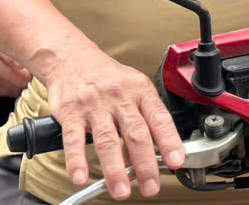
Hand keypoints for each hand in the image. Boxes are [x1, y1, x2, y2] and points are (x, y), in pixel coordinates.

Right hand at [0, 16, 32, 97]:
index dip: (16, 59)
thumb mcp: (6, 10)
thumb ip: (19, 21)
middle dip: (12, 76)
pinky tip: (8, 90)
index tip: (30, 68)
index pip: (1, 46)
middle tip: (27, 82)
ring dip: (5, 83)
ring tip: (20, 89)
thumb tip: (43, 27)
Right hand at [41, 42, 185, 199]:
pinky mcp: (72, 112)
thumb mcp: (135, 87)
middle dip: (145, 164)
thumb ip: (146, 116)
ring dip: (115, 169)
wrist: (73, 59)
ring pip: (108, 140)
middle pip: (136, 133)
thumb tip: (161, 150)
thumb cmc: (109, 77)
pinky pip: (74, 139)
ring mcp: (95, 105)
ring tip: (121, 190)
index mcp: (140, 90)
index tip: (176, 161)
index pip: (159, 118)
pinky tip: (80, 176)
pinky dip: (77, 160)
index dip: (169, 141)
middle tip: (151, 186)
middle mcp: (120, 97)